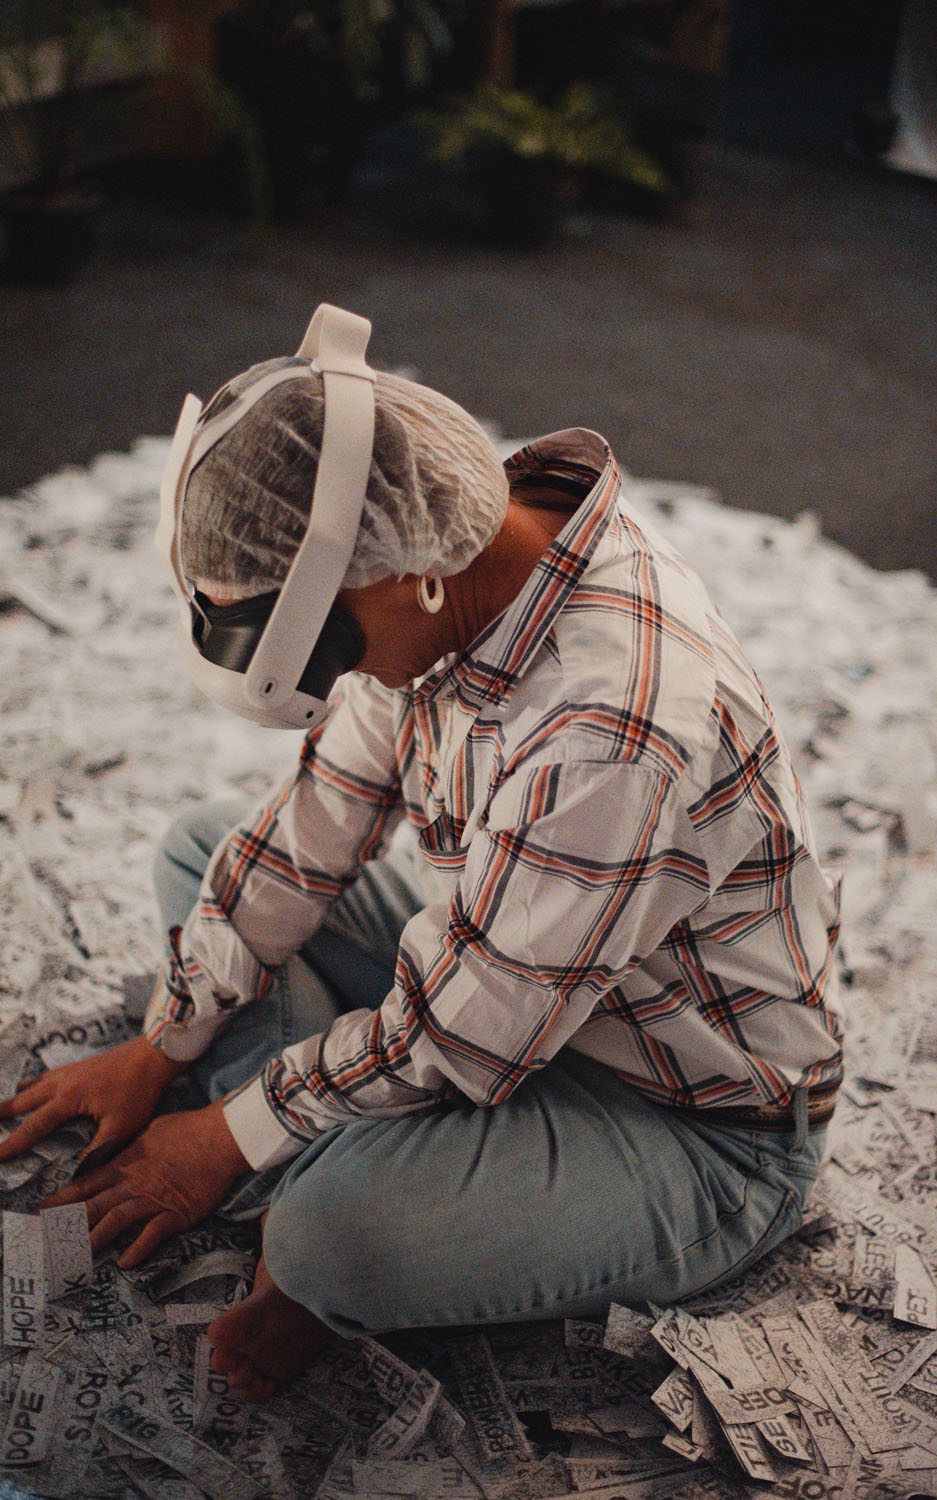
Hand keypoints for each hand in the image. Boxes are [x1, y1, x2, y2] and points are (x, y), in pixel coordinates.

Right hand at [0, 1034, 184, 1166]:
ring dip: (13, 1100)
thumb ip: (96, 1151)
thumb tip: (76, 1174)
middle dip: (1, 1115)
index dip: (12, 1144)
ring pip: (31, 1087)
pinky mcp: (78, 1066)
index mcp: (68, 1098)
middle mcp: (61, 1082)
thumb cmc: (139, 1090)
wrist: (153, 1053)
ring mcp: (68, 1071)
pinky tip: (30, 1087)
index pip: (33, 1127)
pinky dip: (31, 1085)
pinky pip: (45, 1077)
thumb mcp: (120, 1126)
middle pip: (22, 1102)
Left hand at [40, 1101, 250, 1267]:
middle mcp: (134, 1183)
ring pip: (116, 1222)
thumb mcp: (153, 1130)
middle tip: (49, 1243)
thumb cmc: (189, 1128)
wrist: (220, 1137)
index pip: (87, 1184)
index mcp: (127, 1163)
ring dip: (95, 1240)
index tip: (43, 1211)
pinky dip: (138, 1249)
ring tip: (78, 1259)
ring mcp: (154, 1199)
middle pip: (94, 1207)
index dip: (63, 1199)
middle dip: (69, 1225)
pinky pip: (152, 1234)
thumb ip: (134, 1145)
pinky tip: (125, 1262)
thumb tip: (124, 1151)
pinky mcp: (175, 1213)